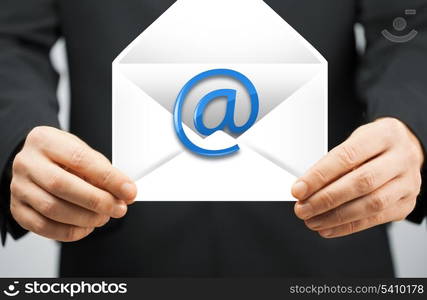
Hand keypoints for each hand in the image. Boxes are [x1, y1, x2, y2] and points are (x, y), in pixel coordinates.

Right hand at [10, 126, 136, 241]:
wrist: (35, 162)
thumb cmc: (61, 156)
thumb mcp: (81, 152)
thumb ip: (101, 170)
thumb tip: (124, 192)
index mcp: (45, 141)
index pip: (79, 159)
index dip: (108, 178)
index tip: (128, 190)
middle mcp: (27, 163)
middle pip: (62, 186)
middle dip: (98, 201)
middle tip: (119, 208)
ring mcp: (19, 187)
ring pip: (52, 209)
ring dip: (86, 218)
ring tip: (104, 216)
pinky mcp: (18, 209)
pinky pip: (44, 227)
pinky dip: (70, 231)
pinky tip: (86, 226)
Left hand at [292, 118, 423, 237]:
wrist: (405, 148)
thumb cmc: (373, 145)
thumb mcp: (354, 141)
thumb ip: (333, 163)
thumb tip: (305, 187)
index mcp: (384, 135)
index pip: (347, 156)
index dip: (319, 176)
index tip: (299, 189)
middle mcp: (401, 158)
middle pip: (361, 182)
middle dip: (326, 199)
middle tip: (303, 208)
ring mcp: (408, 182)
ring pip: (371, 204)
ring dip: (335, 217)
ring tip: (312, 220)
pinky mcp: (406, 204)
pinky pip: (376, 220)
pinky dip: (348, 226)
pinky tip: (328, 227)